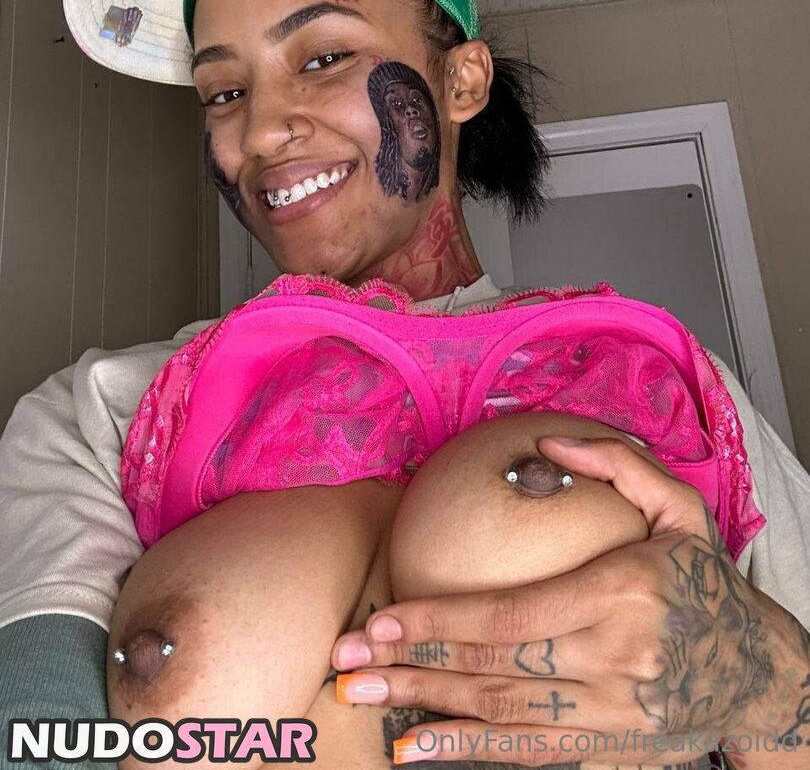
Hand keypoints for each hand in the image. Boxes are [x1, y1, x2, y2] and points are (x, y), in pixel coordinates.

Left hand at [330, 436, 809, 766]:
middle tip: (346, 656)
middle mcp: (611, 660)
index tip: (383, 619)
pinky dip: (467, 754)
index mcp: (621, 594)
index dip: (440, 622)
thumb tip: (549, 438)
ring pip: (498, 713)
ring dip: (424, 706)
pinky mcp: (606, 750)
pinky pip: (526, 754)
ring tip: (361, 696)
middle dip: (411, 663)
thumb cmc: (705, 582)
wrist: (755, 672)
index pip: (511, 615)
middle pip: (492, 667)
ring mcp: (608, 716)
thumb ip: (619, 464)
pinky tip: (417, 751)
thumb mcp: (681, 508)